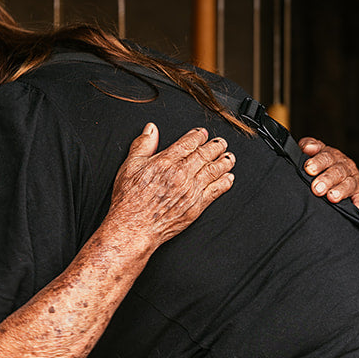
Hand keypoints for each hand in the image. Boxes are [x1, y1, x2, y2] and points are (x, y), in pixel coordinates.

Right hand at [105, 125, 234, 250]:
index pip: (188, 143)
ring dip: (224, 162)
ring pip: (214, 171)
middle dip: (215, 147)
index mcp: (166, 161)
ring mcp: (191, 190)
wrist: (134, 227)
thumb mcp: (129, 166)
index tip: (203, 133)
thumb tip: (151, 129)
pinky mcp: (196, 206)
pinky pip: (216, 191)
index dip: (198, 136)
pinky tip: (228, 178)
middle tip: (221, 142)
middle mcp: (181, 174)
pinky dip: (224, 183)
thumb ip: (142, 145)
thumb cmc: (129, 200)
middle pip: (205, 155)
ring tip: (229, 157)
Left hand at [298, 137, 358, 211]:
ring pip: (349, 184)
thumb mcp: (313, 152)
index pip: (326, 157)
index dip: (318, 163)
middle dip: (327, 179)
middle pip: (337, 171)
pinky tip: (356, 209)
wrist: (333, 173)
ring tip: (332, 197)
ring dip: (341, 191)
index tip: (309, 169)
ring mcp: (353, 180)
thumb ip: (308, 145)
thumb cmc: (320, 164)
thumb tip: (307, 147)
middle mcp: (344, 166)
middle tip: (316, 188)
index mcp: (332, 156)